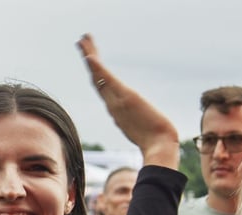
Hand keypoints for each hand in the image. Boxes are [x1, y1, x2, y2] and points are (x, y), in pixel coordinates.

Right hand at [77, 34, 178, 168]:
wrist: (159, 148)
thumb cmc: (158, 144)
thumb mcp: (148, 132)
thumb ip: (144, 128)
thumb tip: (153, 129)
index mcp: (117, 112)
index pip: (104, 89)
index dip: (96, 74)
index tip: (91, 61)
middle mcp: (113, 105)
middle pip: (97, 79)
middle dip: (89, 59)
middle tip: (81, 42)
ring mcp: (117, 102)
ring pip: (98, 76)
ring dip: (90, 56)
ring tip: (82, 40)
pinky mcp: (125, 97)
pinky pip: (107, 80)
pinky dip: (97, 68)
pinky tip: (90, 56)